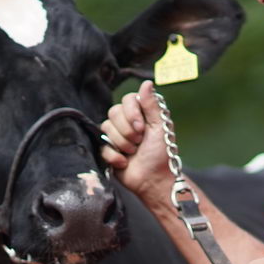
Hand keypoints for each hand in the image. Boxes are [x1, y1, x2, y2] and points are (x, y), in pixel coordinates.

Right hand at [100, 82, 175, 203]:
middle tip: (139, 143)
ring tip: (133, 153)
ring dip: (123, 144)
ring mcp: (115, 135)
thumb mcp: (160, 127)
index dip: (132, 113)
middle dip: (128, 131)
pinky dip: (115, 156)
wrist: (153, 180)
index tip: (142, 128)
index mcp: (141, 113)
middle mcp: (126, 121)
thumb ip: (152, 105)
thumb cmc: (162, 154)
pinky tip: (125, 162)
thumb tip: (146, 83)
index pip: (127, 99)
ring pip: (106, 128)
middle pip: (114, 112)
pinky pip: (101, 145)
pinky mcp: (107, 149)